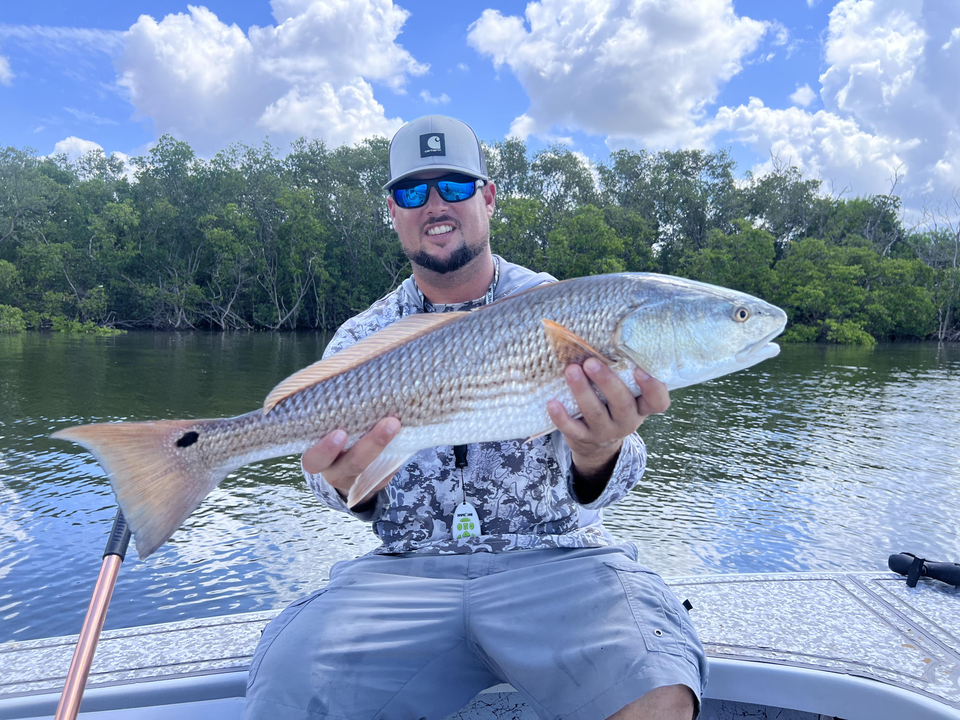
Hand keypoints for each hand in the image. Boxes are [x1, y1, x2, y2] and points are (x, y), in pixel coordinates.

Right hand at [302, 417, 401, 501]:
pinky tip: (407, 431)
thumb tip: (346, 367)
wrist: (344, 467)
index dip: (325, 450)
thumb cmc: (333, 435)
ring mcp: (359, 479)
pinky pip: (389, 469)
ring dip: (390, 445)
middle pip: (352, 465)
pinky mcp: (378, 480)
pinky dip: (399, 451)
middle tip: (388, 423)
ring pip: (374, 468)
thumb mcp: (326, 427)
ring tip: (399, 423)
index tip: (340, 433)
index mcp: (318, 459)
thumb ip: (332, 410)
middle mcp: (336, 472)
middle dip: (371, 445)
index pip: (314, 459)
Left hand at [547, 359, 669, 479]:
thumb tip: (604, 335)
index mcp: (641, 407)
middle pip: (622, 404)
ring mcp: (606, 432)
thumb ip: (622, 374)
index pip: (657, 401)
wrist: (597, 445)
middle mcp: (627, 421)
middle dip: (607, 381)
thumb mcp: (625, 394)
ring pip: (595, 413)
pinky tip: (552, 403)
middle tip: (591, 362)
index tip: (639, 369)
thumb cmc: (612, 406)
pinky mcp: (584, 438)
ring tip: (570, 371)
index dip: (652, 387)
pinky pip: (573, 429)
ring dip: (582, 391)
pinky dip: (562, 417)